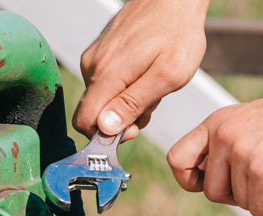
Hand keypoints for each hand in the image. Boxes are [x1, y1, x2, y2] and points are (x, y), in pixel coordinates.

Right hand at [73, 0, 208, 140]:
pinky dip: (126, 86)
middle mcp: (93, 66)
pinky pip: (107, 81)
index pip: (84, 122)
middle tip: (152, 104)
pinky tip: (147, 73)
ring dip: (127, 102)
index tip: (135, 129)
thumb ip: (133, 104)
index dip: (106, 136)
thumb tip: (104, 128)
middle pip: (95, 112)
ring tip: (154, 84)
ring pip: (103, 97)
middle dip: (122, 118)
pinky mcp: (101, 50)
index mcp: (106, 75)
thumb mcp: (166, 76)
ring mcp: (95, 56)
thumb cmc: (178, 33)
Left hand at [166, 91, 262, 215]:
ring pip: (238, 203)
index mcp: (218, 122)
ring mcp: (242, 153)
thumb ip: (229, 144)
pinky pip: (260, 211)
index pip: (177, 160)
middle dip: (238, 197)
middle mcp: (224, 135)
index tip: (210, 187)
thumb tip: (208, 182)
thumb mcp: (253, 121)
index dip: (191, 181)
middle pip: (211, 191)